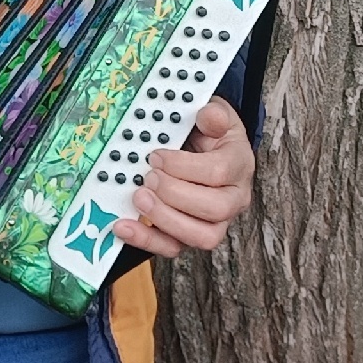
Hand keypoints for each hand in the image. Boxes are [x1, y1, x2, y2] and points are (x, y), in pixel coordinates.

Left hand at [114, 96, 254, 257]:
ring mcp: (214, 222)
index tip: (156, 156)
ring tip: (138, 198)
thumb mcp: (214, 116)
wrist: (205, 150)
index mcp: (239, 166)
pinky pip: (173, 248)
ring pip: (200, 236)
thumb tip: (208, 116)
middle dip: (174, 194)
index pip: (219, 172)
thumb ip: (213, 114)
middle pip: (214, 209)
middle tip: (147, 178)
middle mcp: (233, 199)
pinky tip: (124, 226)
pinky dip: (147, 240)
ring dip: (164, 219)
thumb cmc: (208, 135)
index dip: (184, 166)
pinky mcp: (190, 235)